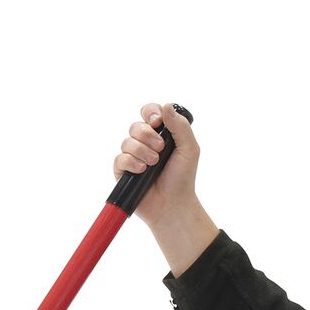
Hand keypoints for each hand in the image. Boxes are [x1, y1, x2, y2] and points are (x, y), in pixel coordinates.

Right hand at [113, 101, 202, 230]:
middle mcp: (144, 143)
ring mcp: (132, 157)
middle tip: (160, 149)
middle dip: (148, 136)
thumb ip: (180, 126)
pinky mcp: (123, 171)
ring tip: (153, 164)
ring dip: (142, 151)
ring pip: (127, 141)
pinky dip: (131, 162)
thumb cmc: (182, 178)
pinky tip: (142, 171)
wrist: (173, 204)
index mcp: (160, 134)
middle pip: (136, 126)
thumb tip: (166, 106)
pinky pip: (120, 158)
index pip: (149, 112)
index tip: (158, 122)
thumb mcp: (189, 148)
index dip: (150, 112)